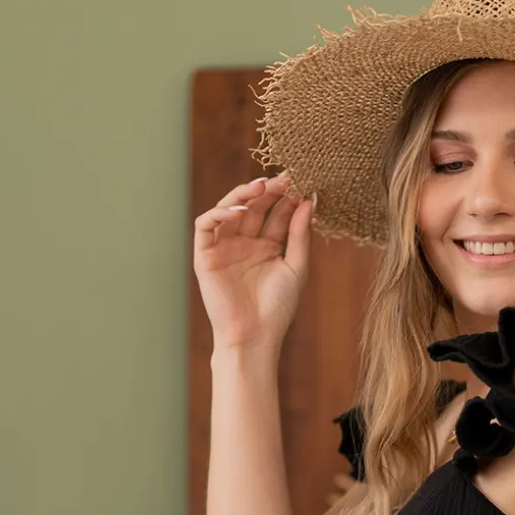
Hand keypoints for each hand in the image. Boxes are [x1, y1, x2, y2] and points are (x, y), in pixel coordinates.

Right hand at [192, 171, 313, 351]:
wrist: (254, 335)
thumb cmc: (277, 308)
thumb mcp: (296, 267)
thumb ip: (300, 235)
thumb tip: (309, 201)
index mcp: (268, 246)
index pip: (276, 214)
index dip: (287, 198)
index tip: (301, 184)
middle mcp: (245, 243)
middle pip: (254, 207)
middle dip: (268, 191)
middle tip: (284, 178)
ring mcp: (224, 247)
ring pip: (229, 209)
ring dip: (243, 194)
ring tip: (262, 187)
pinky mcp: (205, 255)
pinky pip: (206, 225)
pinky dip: (219, 213)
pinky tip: (238, 210)